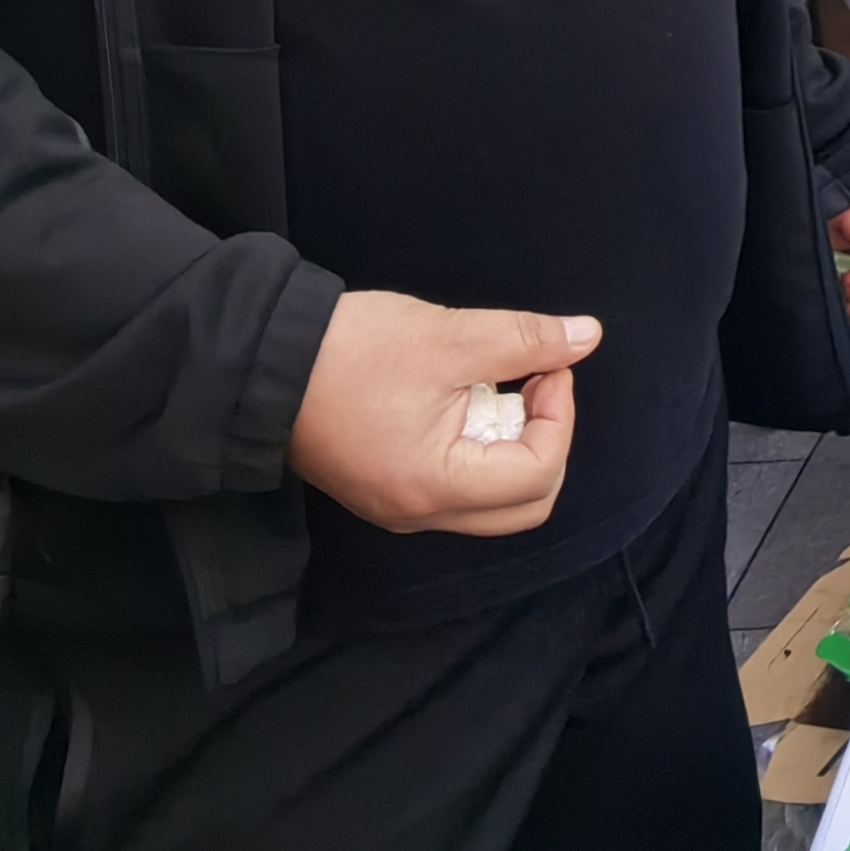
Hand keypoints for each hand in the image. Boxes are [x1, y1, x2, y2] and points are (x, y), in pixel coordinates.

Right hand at [287, 290, 598, 537]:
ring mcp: (399, 508)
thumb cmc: (354, 350)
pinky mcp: (386, 490)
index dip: (560, 416)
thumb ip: (526, 340)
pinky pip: (458, 489)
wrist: (262, 360)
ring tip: (497, 387)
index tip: (547, 366)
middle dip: (546, 440)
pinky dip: (480, 450)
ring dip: (514, 446)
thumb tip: (587, 337)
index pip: (537, 475)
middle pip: (524, 504)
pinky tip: (465, 401)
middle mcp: (419, 514)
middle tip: (533, 382)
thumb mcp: (451, 336)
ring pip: (492, 501)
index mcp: (435, 487)